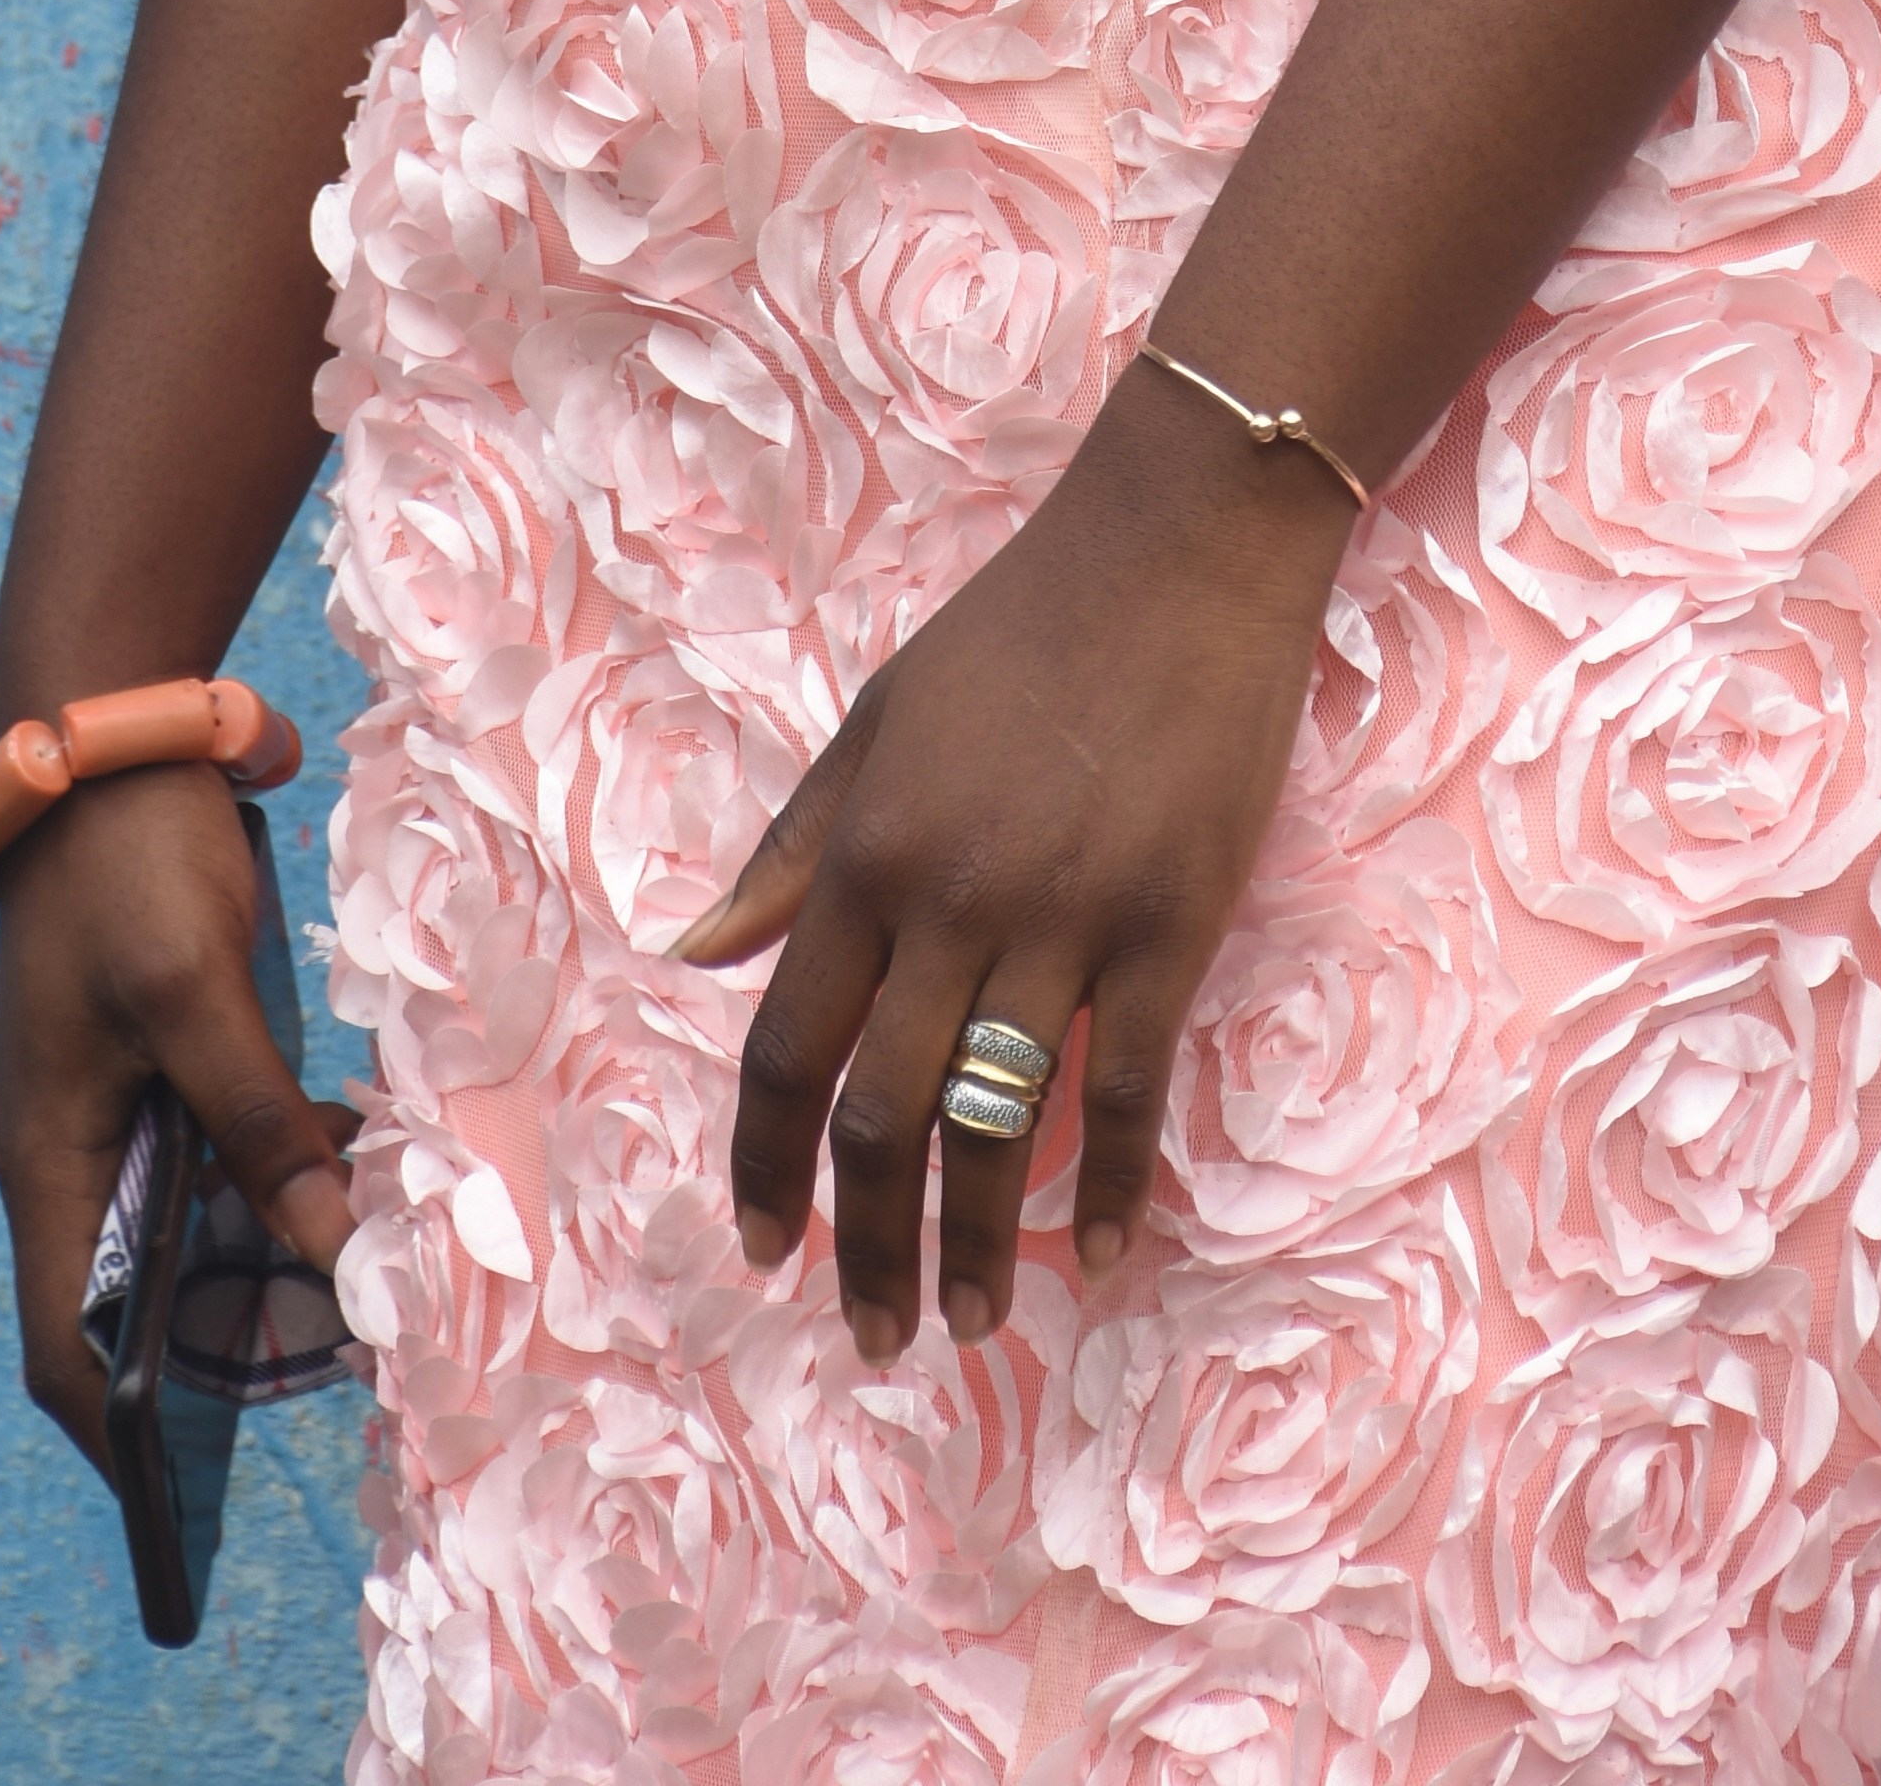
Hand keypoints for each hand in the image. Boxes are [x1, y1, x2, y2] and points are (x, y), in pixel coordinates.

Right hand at [0, 761, 360, 1469]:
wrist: (110, 732)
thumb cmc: (130, 864)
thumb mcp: (196, 993)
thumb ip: (260, 1125)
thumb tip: (335, 1252)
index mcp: (48, 1159)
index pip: (60, 1344)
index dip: (114, 1429)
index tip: (182, 1490)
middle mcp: (70, 1148)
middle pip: (126, 1299)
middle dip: (210, 1353)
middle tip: (323, 1381)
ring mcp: (112, 1100)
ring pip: (178, 1225)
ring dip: (254, 1263)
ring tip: (356, 1295)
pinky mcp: (158, 1053)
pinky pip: (207, 1153)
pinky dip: (268, 1181)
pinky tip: (347, 1179)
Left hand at [672, 369, 1351, 1363]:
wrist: (1180, 546)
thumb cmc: (1023, 625)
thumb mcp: (878, 717)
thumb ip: (795, 845)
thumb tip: (700, 951)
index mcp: (867, 852)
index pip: (787, 1049)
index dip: (765, 1166)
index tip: (762, 1251)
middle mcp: (950, 902)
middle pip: (881, 1119)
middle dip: (865, 1248)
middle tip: (871, 1333)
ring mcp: (1065, 920)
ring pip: (997, 1128)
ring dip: (975, 1245)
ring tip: (967, 1324)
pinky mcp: (1169, 927)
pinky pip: (1133, 1091)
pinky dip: (1117, 1188)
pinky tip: (1106, 1255)